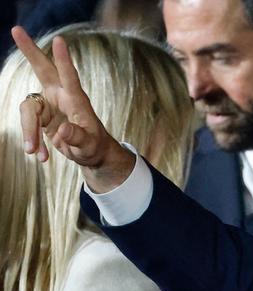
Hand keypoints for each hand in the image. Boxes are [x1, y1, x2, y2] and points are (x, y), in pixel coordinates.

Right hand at [11, 26, 133, 192]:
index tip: (59, 40)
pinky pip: (28, 125)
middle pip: (43, 69)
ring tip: (36, 154)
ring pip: (28, 110)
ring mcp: (49, 105)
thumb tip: (63, 130)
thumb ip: (78, 137)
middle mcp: (61, 97)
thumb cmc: (95, 147)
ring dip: (29, 133)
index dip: (64, 60)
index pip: (69, 77)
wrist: (91, 154)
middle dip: (30, 50)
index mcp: (76, 100)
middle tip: (16, 29)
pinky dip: (32, 142)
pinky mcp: (41, 116)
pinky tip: (42, 157)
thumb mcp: (89, 146)